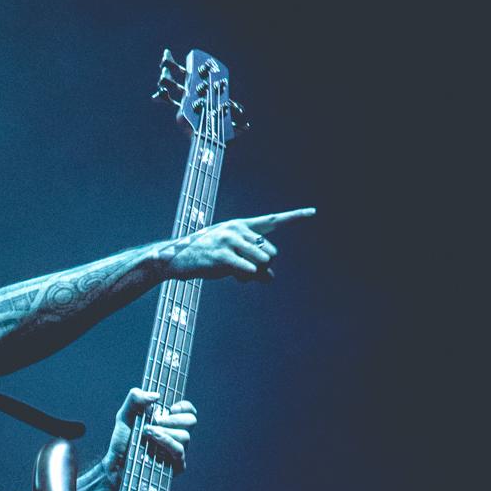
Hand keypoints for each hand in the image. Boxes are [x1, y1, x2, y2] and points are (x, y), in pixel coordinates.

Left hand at [104, 387, 196, 480]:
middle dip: (174, 419)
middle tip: (156, 421)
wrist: (116, 462)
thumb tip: (156, 396)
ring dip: (165, 432)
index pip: (188, 410)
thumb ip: (135, 398)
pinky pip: (179, 453)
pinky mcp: (175, 466)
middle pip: (191, 421)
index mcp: (169, 421)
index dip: (184, 406)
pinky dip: (166, 443)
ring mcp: (177, 451)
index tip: (171, 408)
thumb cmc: (123, 439)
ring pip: (185, 437)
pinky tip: (152, 442)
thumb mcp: (124, 415)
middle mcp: (176, 435)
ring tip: (147, 432)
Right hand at [169, 208, 315, 282]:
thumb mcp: (232, 258)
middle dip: (263, 266)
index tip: (313, 212)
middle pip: (269, 251)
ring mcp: (228, 241)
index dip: (294, 216)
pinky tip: (239, 276)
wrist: (176, 258)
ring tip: (237, 274)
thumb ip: (254, 266)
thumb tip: (270, 279)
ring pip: (261, 261)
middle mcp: (237, 229)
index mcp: (241, 225)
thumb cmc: (207, 257)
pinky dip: (246, 275)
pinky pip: (247, 268)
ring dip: (253, 274)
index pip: (272, 220)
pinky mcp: (221, 255)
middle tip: (245, 272)